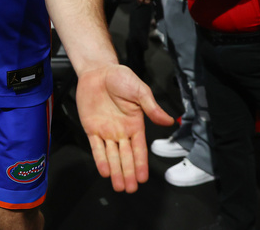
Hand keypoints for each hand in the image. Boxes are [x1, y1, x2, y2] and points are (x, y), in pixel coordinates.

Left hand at [76, 64, 173, 192]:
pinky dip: (100, 159)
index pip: (139, 149)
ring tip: (120, 187)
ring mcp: (106, 131)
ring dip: (116, 171)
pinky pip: (96, 147)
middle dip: (128, 173)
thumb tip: (168, 121)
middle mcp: (121, 132)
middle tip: (131, 189)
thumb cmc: (120, 78)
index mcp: (135, 124)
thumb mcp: (140, 90)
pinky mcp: (91, 128)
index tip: (144, 178)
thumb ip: (152, 107)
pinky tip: (104, 172)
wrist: (98, 71)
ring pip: (112, 156)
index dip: (141, 164)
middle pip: (125, 157)